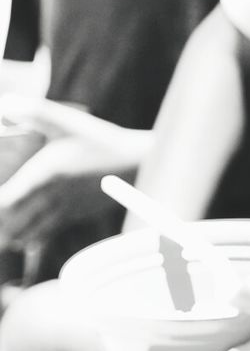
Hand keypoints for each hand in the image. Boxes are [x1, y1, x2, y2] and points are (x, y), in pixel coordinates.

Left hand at [0, 95, 151, 247]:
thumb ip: (31, 112)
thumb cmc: (101, 140)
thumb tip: (4, 107)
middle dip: (2, 225)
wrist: (137, 164)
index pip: (8, 198)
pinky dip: (35, 238)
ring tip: (5, 242)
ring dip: (15, 235)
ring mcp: (66, 208)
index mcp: (45, 174)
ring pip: (32, 230)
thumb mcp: (66, 120)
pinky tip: (26, 242)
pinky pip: (50, 231)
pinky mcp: (78, 214)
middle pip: (16, 220)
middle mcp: (53, 196)